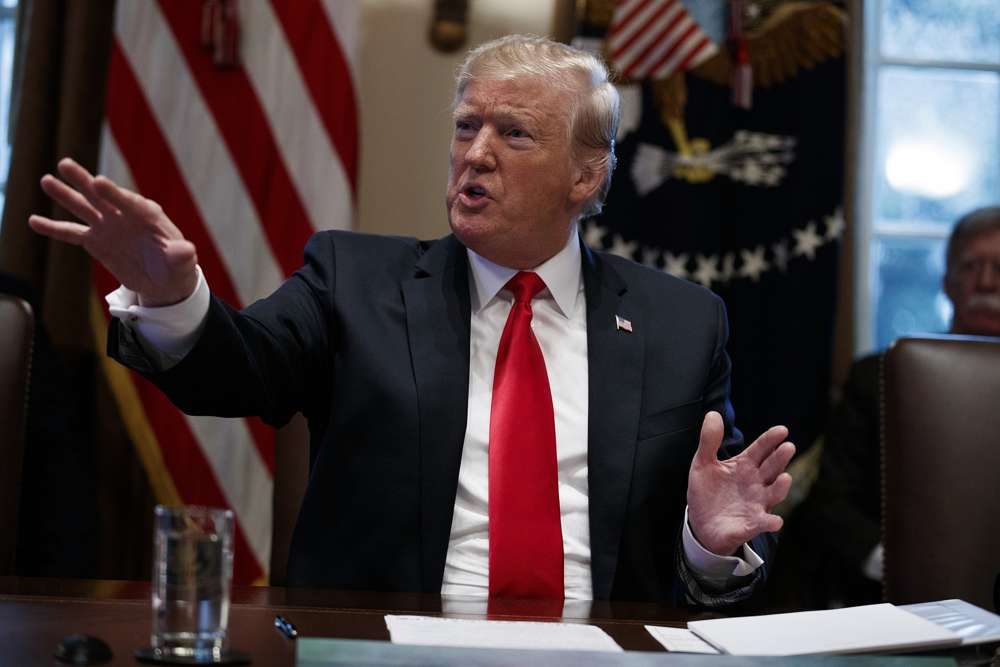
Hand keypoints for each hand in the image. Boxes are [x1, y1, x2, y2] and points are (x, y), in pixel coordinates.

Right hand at [29, 158, 197, 306]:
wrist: (165, 279)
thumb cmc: (177, 266)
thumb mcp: (182, 262)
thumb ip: (181, 255)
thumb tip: (188, 251)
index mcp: (148, 216)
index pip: (130, 202)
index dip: (115, 193)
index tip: (99, 182)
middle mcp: (124, 215)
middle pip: (102, 196)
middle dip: (85, 181)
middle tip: (65, 165)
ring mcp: (108, 226)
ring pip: (84, 208)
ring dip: (65, 195)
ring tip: (46, 181)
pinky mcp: (96, 240)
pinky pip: (72, 233)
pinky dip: (54, 228)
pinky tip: (34, 220)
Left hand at [686, 411, 794, 555]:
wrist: (700, 523)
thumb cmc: (707, 491)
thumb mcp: (702, 464)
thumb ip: (709, 441)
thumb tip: (713, 414)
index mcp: (744, 466)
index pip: (761, 449)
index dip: (770, 439)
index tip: (782, 430)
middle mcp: (756, 483)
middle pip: (772, 468)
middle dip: (780, 458)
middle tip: (788, 446)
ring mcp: (756, 504)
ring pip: (773, 494)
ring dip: (780, 487)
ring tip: (784, 477)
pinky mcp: (751, 524)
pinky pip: (763, 523)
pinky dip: (770, 522)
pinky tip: (775, 521)